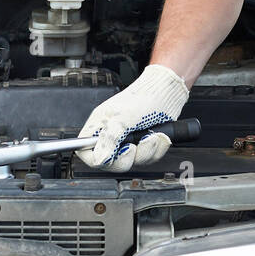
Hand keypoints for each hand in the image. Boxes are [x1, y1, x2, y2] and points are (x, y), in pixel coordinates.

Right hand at [75, 64, 189, 172]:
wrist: (166, 92)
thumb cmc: (142, 97)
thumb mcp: (122, 118)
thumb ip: (109, 139)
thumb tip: (99, 159)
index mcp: (99, 127)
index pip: (87, 154)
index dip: (99, 159)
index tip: (114, 154)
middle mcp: (112, 136)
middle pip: (112, 163)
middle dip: (128, 156)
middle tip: (134, 145)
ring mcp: (129, 141)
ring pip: (134, 162)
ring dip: (147, 150)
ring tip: (151, 134)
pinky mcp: (144, 144)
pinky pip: (148, 158)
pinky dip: (157, 148)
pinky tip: (158, 135)